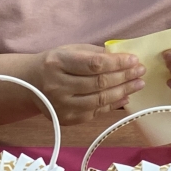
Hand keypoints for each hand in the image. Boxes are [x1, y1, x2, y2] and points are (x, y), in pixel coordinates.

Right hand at [30, 44, 144, 124]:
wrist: (30, 83)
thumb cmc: (56, 63)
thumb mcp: (71, 50)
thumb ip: (96, 54)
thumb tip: (124, 58)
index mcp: (57, 63)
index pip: (94, 64)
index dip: (117, 63)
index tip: (134, 60)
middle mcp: (57, 86)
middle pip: (99, 83)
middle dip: (124, 76)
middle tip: (141, 71)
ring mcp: (61, 106)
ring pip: (99, 100)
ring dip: (123, 91)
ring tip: (138, 83)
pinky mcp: (66, 119)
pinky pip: (95, 112)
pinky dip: (113, 104)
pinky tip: (125, 96)